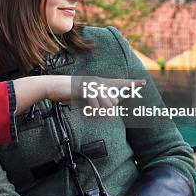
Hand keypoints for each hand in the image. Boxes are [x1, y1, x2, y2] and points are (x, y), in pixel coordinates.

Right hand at [11, 75, 144, 113]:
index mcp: (99, 82)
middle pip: (114, 101)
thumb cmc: (69, 94)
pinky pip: (96, 105)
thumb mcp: (86, 100)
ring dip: (99, 113)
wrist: (53, 86)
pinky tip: (86, 112)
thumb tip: (109, 110)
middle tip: (92, 111)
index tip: (143, 83)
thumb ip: (98, 103)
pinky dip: (92, 112)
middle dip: (106, 110)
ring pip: (107, 104)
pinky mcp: (85, 89)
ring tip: (89, 112)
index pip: (118, 83)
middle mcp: (98, 82)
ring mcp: (91, 85)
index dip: (131, 84)